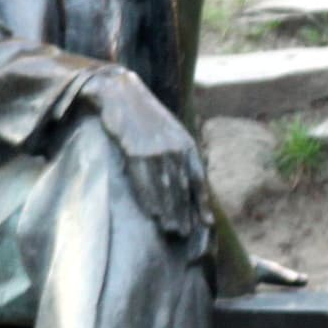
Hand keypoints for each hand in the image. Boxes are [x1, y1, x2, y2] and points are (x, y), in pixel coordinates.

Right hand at [80, 70, 208, 243]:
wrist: (120, 94)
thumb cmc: (144, 116)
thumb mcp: (168, 131)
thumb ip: (178, 153)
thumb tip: (185, 180)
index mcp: (185, 143)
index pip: (197, 178)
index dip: (202, 202)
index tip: (207, 223)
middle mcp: (174, 147)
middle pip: (182, 187)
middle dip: (185, 212)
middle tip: (186, 234)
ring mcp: (156, 149)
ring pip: (165, 187)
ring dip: (170, 211)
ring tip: (173, 230)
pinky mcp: (135, 150)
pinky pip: (144, 180)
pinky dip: (150, 199)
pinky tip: (153, 213)